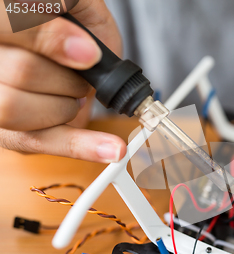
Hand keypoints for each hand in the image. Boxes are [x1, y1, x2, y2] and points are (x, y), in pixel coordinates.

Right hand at [0, 0, 125, 161]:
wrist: (76, 56)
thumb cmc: (73, 27)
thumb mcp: (79, 7)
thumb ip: (74, 8)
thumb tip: (81, 47)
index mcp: (0, 21)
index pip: (8, 24)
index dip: (48, 38)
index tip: (89, 53)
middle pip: (21, 71)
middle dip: (68, 77)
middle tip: (85, 70)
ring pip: (16, 109)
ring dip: (66, 104)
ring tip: (77, 92)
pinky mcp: (6, 133)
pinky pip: (38, 142)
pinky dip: (81, 147)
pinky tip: (112, 150)